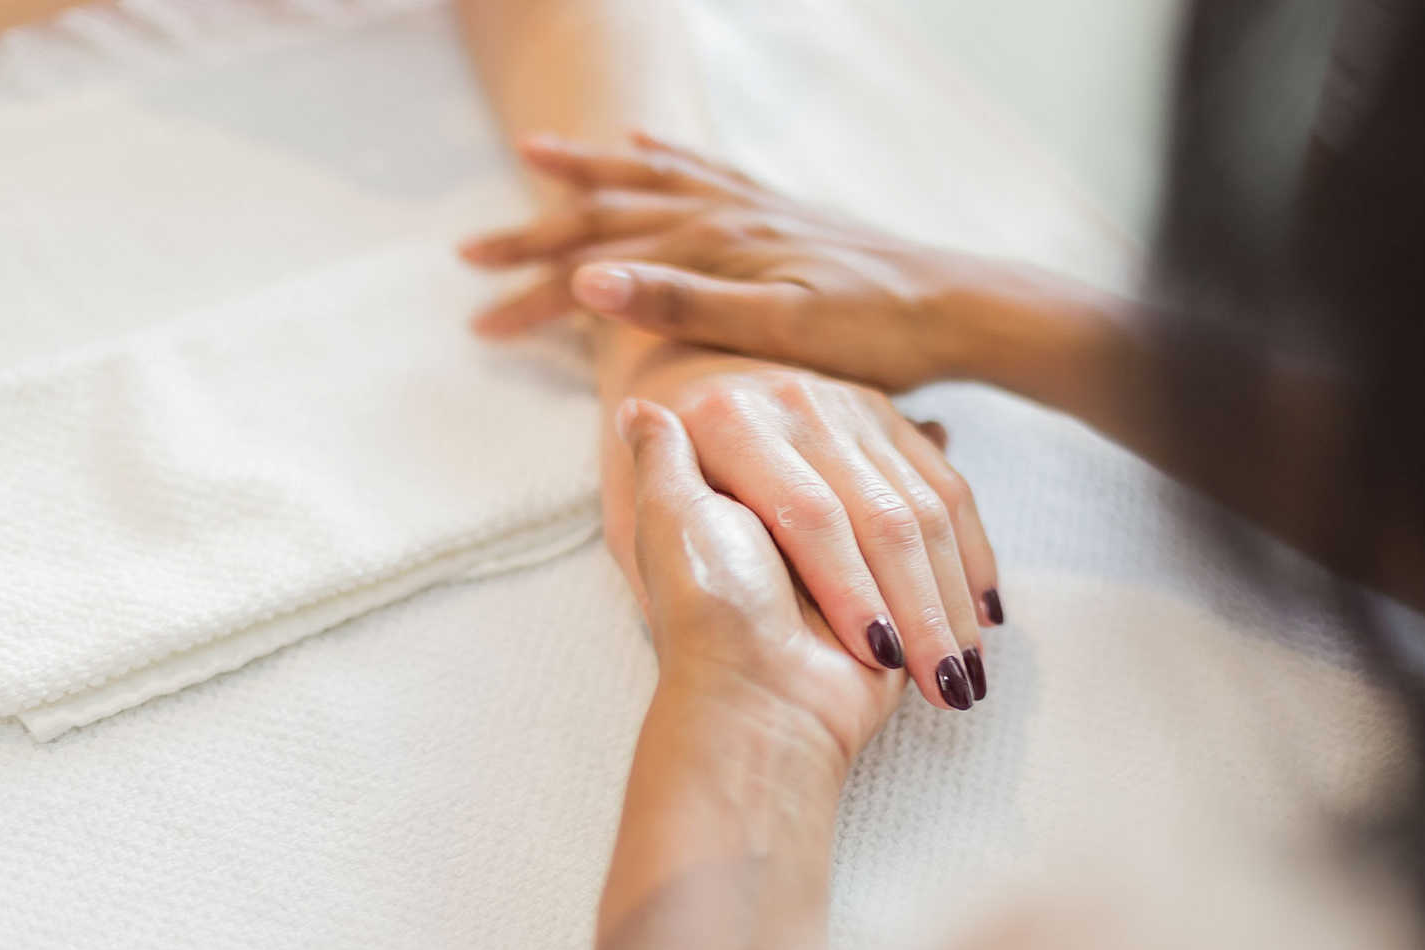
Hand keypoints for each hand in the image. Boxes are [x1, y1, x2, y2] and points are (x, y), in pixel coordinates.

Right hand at [462, 131, 1027, 391]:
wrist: (954, 309)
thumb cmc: (874, 334)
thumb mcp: (779, 327)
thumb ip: (684, 301)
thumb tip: (590, 277)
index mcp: (715, 245)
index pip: (599, 265)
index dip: (536, 291)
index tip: (480, 318)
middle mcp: (727, 213)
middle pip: (610, 212)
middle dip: (536, 233)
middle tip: (470, 253)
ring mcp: (754, 206)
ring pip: (651, 177)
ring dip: (590, 169)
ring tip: (538, 153)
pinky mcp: (781, 211)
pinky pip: (707, 168)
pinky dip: (667, 153)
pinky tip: (645, 140)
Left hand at [604, 346, 997, 711]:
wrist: (738, 578)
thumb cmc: (686, 566)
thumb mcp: (648, 523)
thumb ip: (652, 468)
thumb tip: (642, 408)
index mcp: (730, 421)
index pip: (809, 516)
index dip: (846, 588)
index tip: (874, 656)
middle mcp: (798, 406)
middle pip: (880, 517)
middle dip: (917, 610)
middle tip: (939, 683)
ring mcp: (856, 417)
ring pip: (923, 516)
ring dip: (947, 604)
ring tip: (957, 677)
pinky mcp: (898, 436)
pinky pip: (951, 499)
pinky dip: (971, 563)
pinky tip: (981, 618)